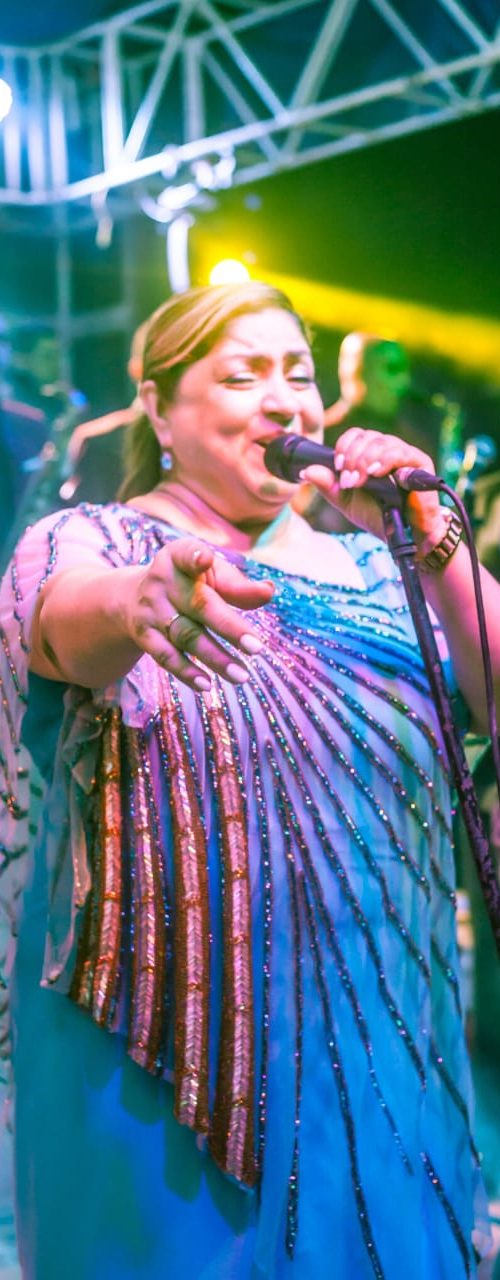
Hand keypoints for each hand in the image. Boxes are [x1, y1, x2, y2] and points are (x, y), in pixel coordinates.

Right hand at [125, 536, 273, 690]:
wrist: (134, 598)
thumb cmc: (188, 583)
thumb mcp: (210, 575)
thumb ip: (237, 586)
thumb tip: (268, 592)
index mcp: (178, 558)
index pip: (186, 554)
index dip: (195, 557)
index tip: (205, 559)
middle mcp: (161, 582)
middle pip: (199, 605)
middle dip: (229, 627)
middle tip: (257, 648)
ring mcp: (150, 610)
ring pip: (186, 636)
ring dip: (215, 658)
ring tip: (242, 676)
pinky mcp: (144, 636)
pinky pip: (165, 656)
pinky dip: (186, 672)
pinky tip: (207, 685)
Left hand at [300, 427, 446, 545]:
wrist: (405, 536)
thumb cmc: (379, 516)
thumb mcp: (347, 501)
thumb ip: (328, 485)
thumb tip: (307, 470)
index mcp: (371, 454)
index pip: (355, 435)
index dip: (343, 446)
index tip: (337, 467)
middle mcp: (388, 449)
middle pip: (367, 436)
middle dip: (352, 457)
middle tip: (348, 480)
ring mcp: (405, 454)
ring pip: (382, 442)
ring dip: (365, 460)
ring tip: (359, 481)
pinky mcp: (421, 462)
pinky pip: (401, 452)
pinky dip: (385, 460)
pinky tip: (376, 472)